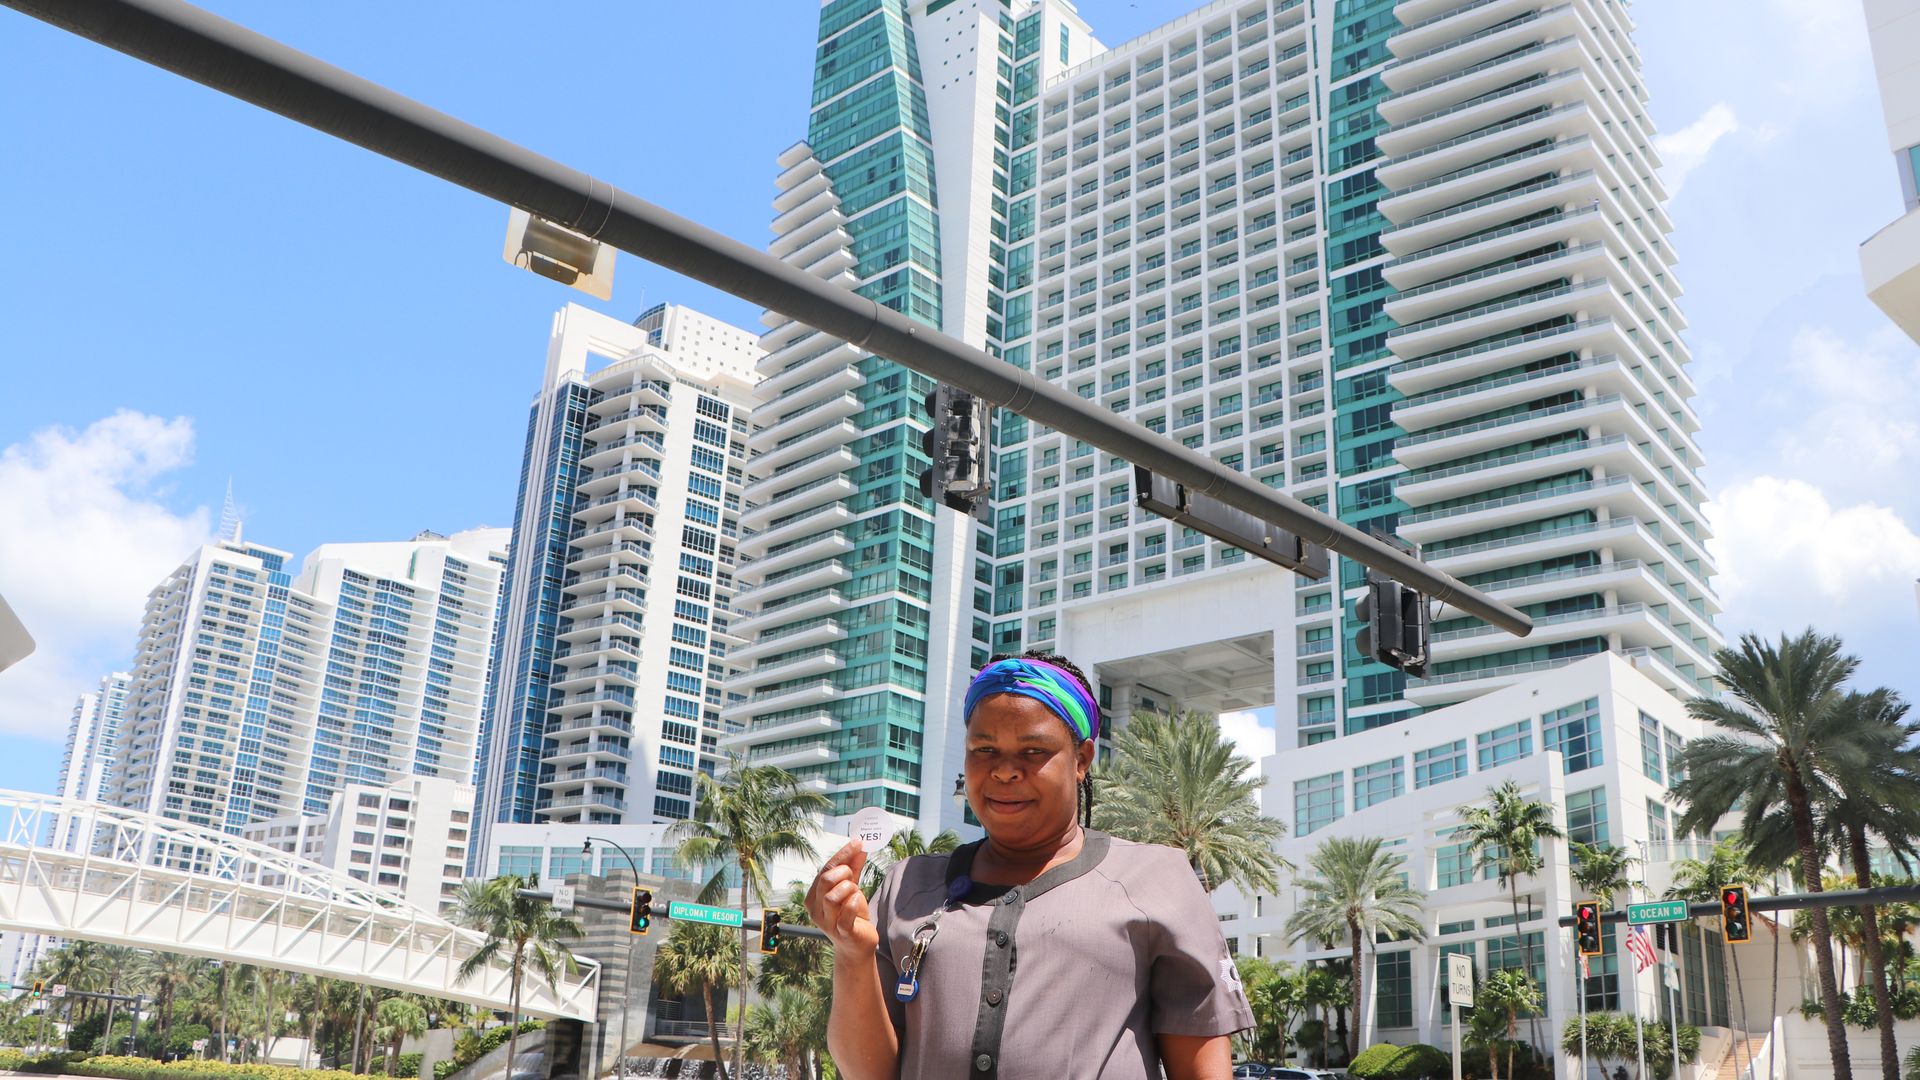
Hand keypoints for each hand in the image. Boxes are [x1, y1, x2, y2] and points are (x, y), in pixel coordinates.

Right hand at [805, 839, 878, 956]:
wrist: (857, 946)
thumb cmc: (851, 916)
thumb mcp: (851, 889)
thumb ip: (853, 869)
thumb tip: (859, 847)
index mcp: (814, 896)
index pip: (824, 869)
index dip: (842, 854)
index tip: (857, 842)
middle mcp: (816, 909)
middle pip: (825, 880)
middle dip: (843, 871)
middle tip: (853, 875)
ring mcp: (827, 922)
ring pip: (832, 896)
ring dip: (849, 888)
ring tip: (855, 893)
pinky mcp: (842, 932)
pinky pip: (845, 914)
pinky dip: (853, 903)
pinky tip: (857, 900)